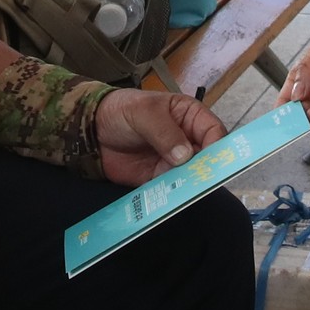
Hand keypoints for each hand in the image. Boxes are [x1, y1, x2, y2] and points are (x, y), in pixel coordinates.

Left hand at [92, 89, 224, 186]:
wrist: (92, 130)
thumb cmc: (121, 110)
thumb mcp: (144, 112)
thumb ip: (164, 131)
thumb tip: (185, 155)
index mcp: (190, 116)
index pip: (214, 131)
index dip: (218, 146)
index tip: (213, 161)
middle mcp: (187, 140)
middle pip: (208, 158)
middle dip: (206, 170)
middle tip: (201, 181)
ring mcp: (174, 161)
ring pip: (192, 176)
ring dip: (190, 184)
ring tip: (184, 191)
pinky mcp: (159, 178)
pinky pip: (172, 188)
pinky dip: (172, 194)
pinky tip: (170, 199)